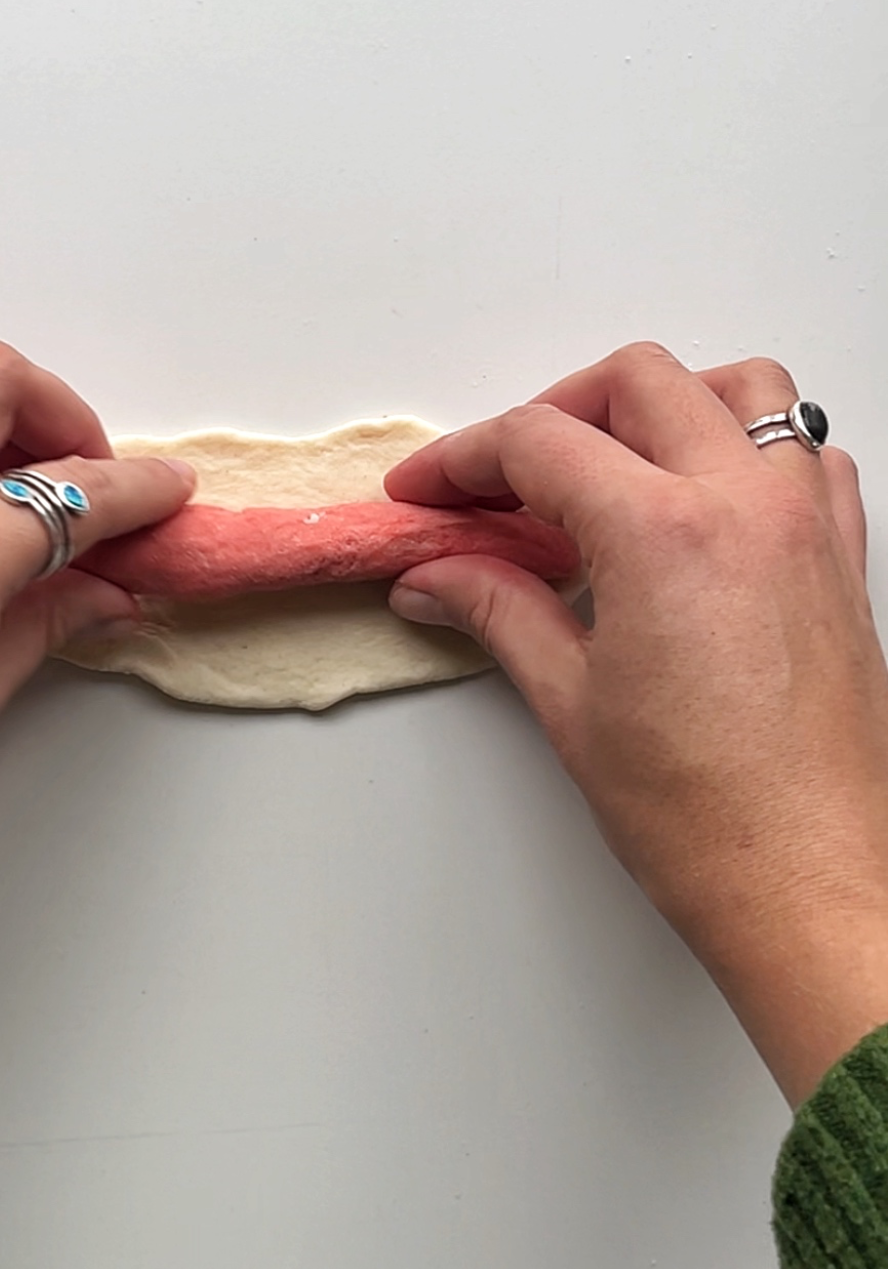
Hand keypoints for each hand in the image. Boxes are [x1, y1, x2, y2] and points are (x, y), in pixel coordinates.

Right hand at [387, 342, 887, 1104]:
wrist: (812, 887)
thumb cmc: (702, 816)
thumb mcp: (570, 703)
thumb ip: (498, 610)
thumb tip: (437, 577)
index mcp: (664, 531)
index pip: (539, 442)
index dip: (461, 460)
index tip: (426, 494)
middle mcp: (746, 504)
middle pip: (637, 381)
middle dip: (554, 411)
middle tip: (501, 483)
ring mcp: (807, 525)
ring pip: (741, 390)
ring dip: (665, 403)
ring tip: (610, 465)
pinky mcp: (843, 562)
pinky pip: (807, 456)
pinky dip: (749, 449)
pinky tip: (704, 505)